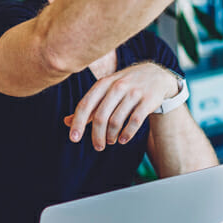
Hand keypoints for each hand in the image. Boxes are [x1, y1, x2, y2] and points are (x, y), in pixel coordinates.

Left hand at [63, 62, 178, 150]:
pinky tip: (123, 140)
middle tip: (98, 147)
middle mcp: (117, 86)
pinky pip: (135, 121)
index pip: (86, 105)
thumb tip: (66, 122)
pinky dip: (127, 134)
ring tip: (111, 141)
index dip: (78, 123)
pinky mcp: (148, 100)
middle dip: (97, 135)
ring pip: (116, 121)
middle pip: (100, 116)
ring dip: (111, 136)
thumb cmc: (125, 86)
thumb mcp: (106, 90)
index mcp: (104, 83)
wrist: (156, 75)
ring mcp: (134, 92)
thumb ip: (89, 106)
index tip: (74, 139)